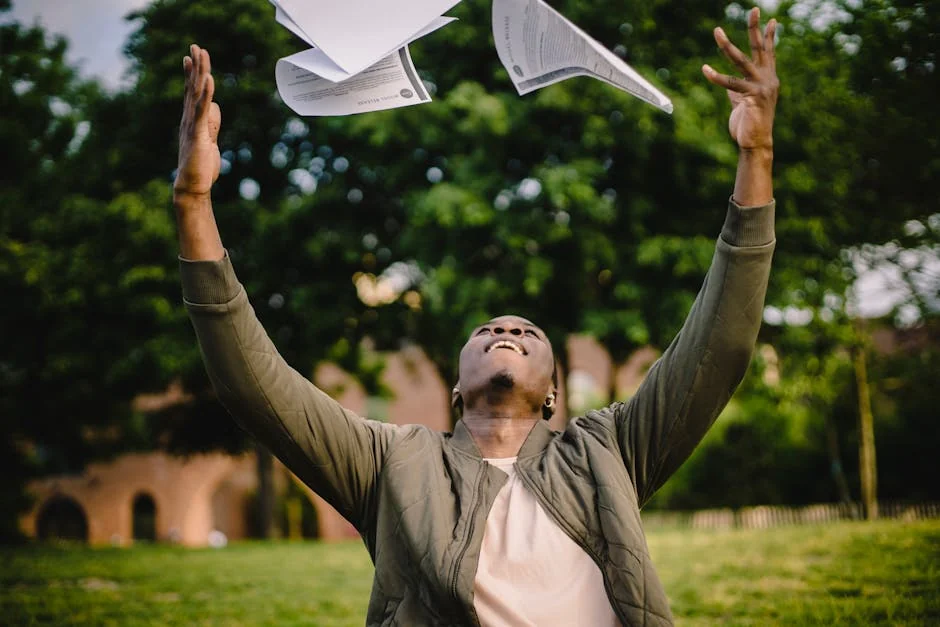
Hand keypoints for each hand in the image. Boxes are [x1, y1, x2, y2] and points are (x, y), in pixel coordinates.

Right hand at [174, 44, 221, 198]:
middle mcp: (189, 118)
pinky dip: (206, 94)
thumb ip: (211, 124)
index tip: (190, 57)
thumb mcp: (210, 140)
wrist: (193, 186)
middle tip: (195, 46)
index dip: (191, 74)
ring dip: (199, 72)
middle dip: (195, 66)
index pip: (191, 93)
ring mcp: (192, 124)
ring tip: (200, 53)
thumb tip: (215, 107)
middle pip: (192, 87)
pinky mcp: (198, 133)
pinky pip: (202, 110)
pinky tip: (208, 79)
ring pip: (196, 93)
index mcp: (192, 120)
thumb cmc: (201, 166)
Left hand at [702, 8, 778, 151]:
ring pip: (741, 61)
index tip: (770, 19)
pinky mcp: (753, 97)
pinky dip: (716, 76)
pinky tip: (705, 69)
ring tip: (716, 31)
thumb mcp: (743, 102)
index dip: (768, 36)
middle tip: (754, 8)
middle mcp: (768, 79)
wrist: (755, 143)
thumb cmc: (748, 124)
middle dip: (755, 28)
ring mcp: (762, 87)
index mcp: (768, 78)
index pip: (769, 52)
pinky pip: (731, 84)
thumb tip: (729, 85)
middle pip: (760, 48)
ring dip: (727, 45)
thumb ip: (738, 89)